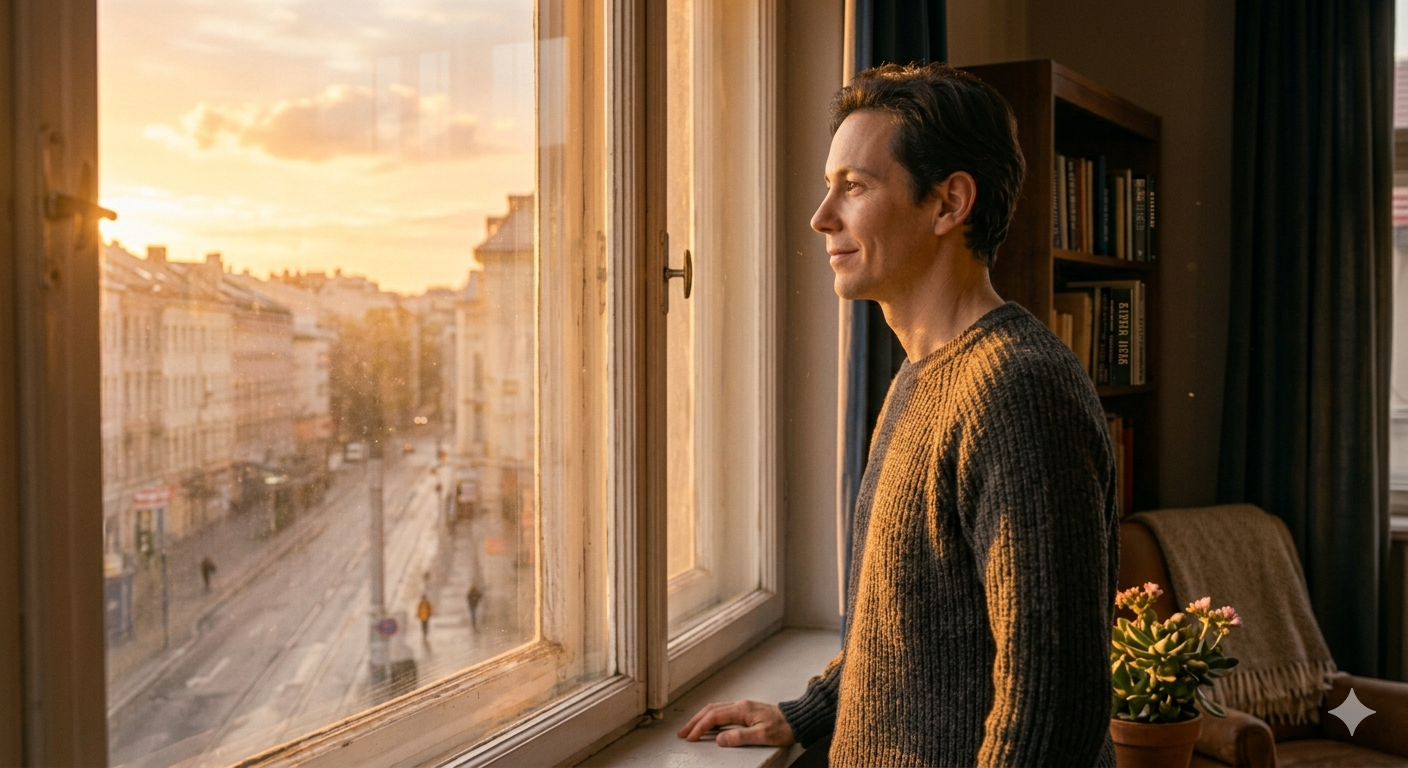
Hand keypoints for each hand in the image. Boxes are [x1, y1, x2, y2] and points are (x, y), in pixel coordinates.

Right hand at [676, 700, 795, 747]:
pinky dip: (711, 718)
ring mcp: (743, 706)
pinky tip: (709, 725)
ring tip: (691, 729)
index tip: (690, 738)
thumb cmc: (783, 728)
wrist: (798, 719)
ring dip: (701, 718)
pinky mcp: (746, 710)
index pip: (714, 717)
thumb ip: (740, 737)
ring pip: (715, 709)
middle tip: (682, 733)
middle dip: (695, 721)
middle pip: (711, 710)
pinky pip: (722, 711)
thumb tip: (719, 739)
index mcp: (742, 709)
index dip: (700, 727)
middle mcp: (740, 705)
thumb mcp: (763, 735)